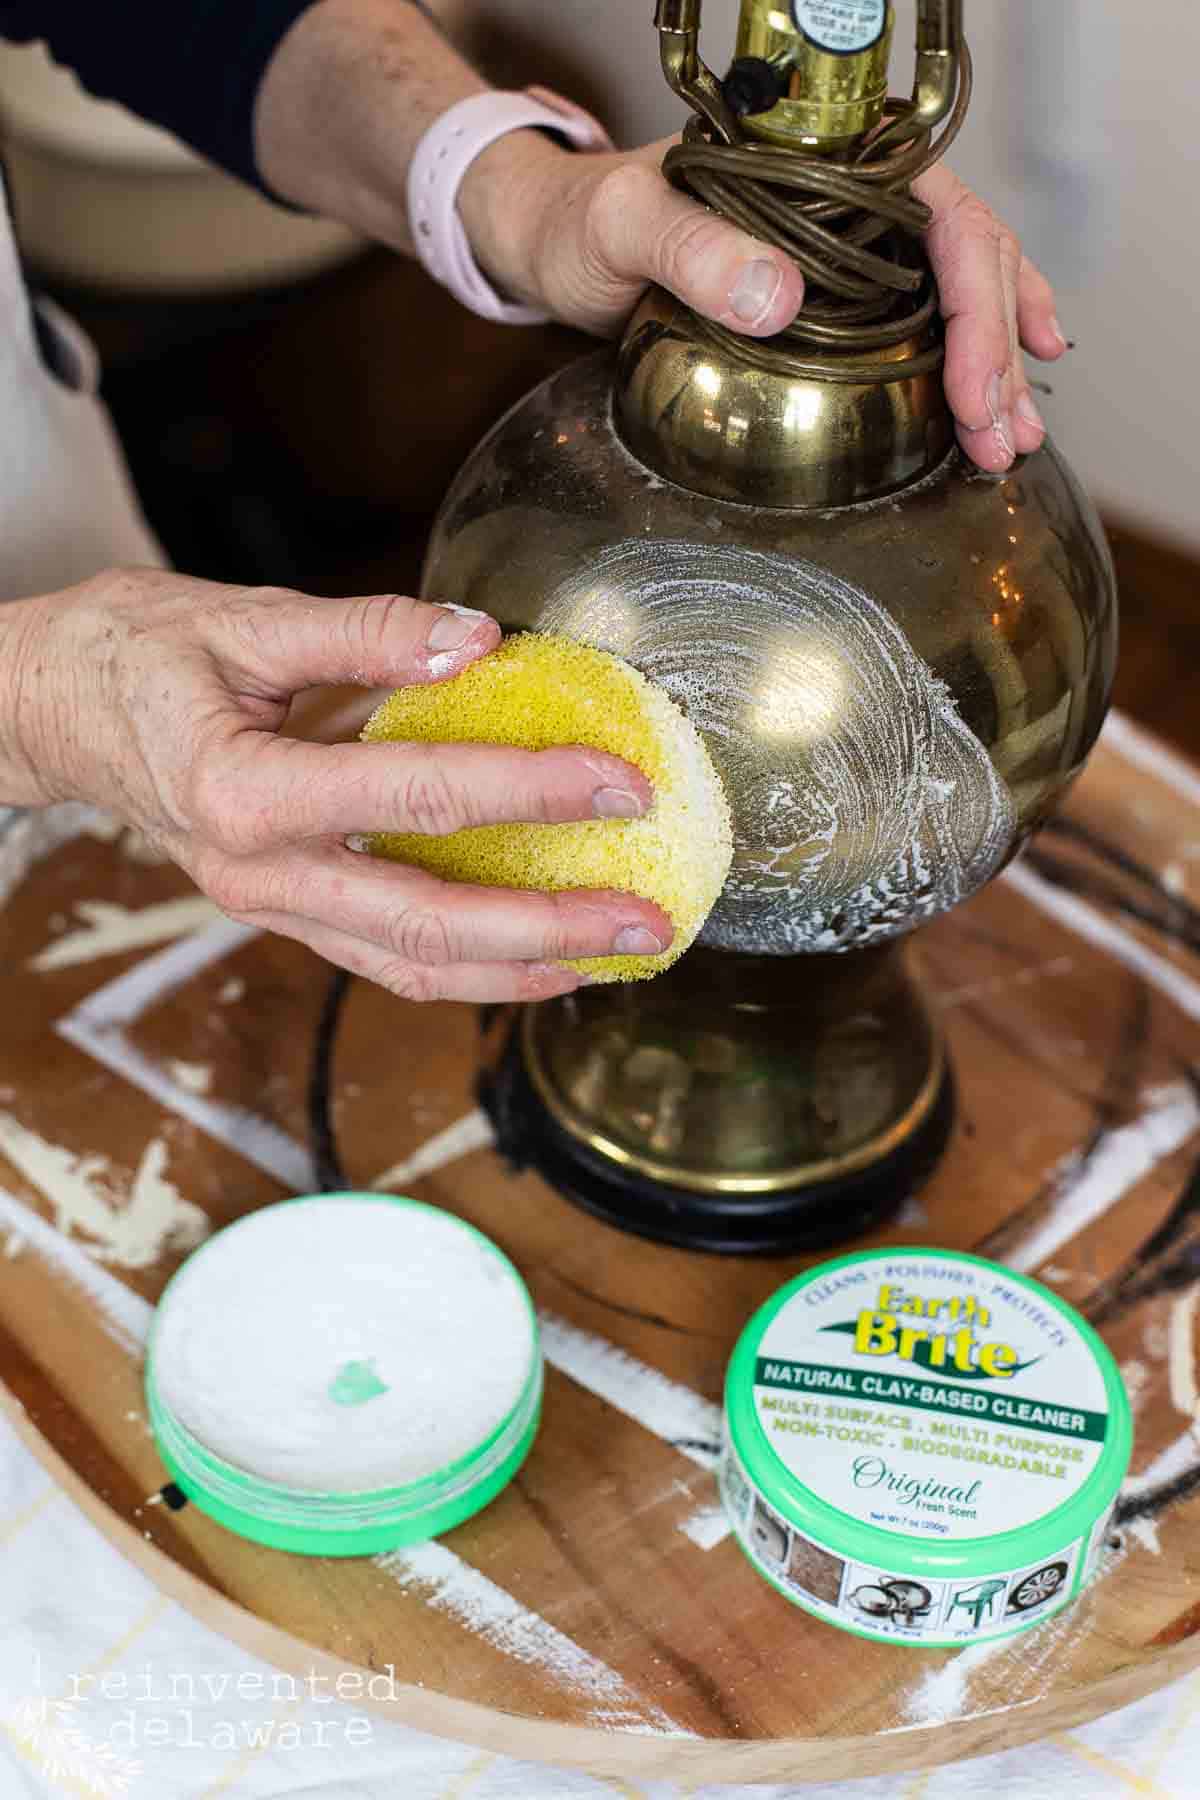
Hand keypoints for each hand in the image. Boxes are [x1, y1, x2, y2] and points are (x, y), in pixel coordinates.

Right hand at [0, 571, 671, 1001]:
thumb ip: (365, 632)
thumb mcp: (243, 618)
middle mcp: (254, 872)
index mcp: (240, 792)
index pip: (413, 798)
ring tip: (611, 960)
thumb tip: (478, 637)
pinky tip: (535, 953)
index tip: (619, 781)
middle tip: (646, 920)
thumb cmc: (134, 655)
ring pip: (406, 967)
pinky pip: (384, 958)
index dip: (527, 790)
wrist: (51, 709)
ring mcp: (267, 905)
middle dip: (546, 929)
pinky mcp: (283, 911)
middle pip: (422, 927)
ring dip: (517, 971)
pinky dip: (468, 965)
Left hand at [461, 135, 1064, 475]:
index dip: (975, 305)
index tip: (973, 389)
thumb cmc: (581, 221)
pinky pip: (914, 324)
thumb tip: (779, 298)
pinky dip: (960, 361)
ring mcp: (846, 251)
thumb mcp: (624, 225)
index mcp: (828, 162)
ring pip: (955, 296)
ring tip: (1009, 441)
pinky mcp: (827, 301)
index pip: (944, 218)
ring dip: (994, 368)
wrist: (552, 242)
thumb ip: (693, 249)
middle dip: (997, 352)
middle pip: (967, 262)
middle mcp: (853, 200)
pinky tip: (991, 398)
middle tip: (998, 436)